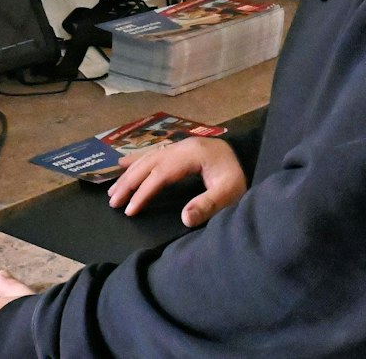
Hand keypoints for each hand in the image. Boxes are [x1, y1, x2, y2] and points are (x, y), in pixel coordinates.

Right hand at [107, 137, 246, 226]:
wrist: (253, 157)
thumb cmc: (239, 178)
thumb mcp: (230, 193)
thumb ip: (208, 204)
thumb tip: (184, 218)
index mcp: (192, 155)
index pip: (161, 174)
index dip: (144, 192)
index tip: (130, 210)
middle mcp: (182, 147)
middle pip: (149, 164)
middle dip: (129, 183)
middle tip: (113, 202)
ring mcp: (180, 146)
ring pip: (148, 158)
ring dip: (129, 174)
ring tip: (112, 190)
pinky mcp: (181, 149)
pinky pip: (153, 154)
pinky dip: (136, 160)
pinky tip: (122, 163)